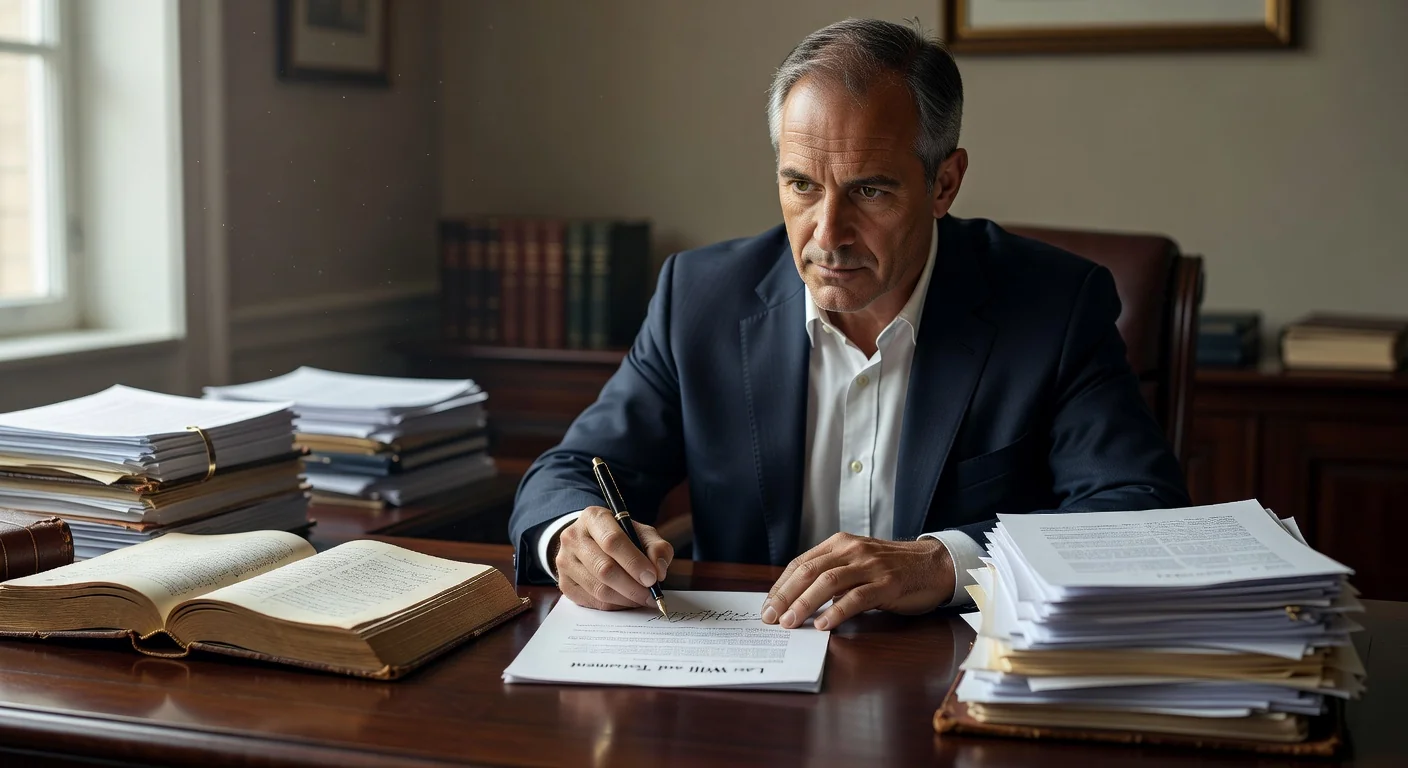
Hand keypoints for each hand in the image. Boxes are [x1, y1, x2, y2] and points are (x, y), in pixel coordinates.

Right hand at [553, 506, 673, 610]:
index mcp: (593, 517)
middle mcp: (573, 537)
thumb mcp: (641, 533)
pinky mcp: (564, 583)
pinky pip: (592, 601)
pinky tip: (626, 600)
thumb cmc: (620, 537)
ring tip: (642, 599)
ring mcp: (564, 561)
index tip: (652, 578)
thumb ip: (656, 547)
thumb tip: (659, 570)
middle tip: (651, 595)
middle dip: (632, 586)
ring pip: (598, 589)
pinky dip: (614, 605)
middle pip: (604, 568)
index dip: (634, 562)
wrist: (589, 542)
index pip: (612, 541)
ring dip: (625, 599)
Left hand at [760, 533, 953, 630]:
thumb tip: (797, 599)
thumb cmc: (891, 568)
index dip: (781, 586)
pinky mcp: (887, 584)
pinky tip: (824, 624)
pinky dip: (837, 611)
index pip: (801, 563)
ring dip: (805, 604)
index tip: (768, 606)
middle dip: (786, 596)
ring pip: (828, 582)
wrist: (934, 564)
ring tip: (791, 623)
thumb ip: (832, 574)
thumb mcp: (857, 563)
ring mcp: (870, 566)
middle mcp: (851, 550)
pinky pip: (857, 597)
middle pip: (809, 571)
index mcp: (840, 544)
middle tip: (771, 618)